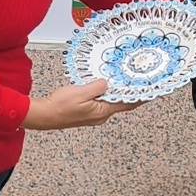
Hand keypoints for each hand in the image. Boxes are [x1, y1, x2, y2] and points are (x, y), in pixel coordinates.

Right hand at [24, 80, 141, 129]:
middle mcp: (100, 116)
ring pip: (110, 101)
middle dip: (129, 92)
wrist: (44, 116)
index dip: (141, 97)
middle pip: (121, 102)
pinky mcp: (87, 112)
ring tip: (121, 80)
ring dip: (116, 92)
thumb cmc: (59, 107)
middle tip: (137, 80)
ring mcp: (93, 115)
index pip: (127, 104)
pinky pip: (101, 101)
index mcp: (102, 112)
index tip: (152, 91)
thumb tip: (106, 83)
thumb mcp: (80, 93)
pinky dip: (105, 93)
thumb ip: (96, 87)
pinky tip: (102, 86)